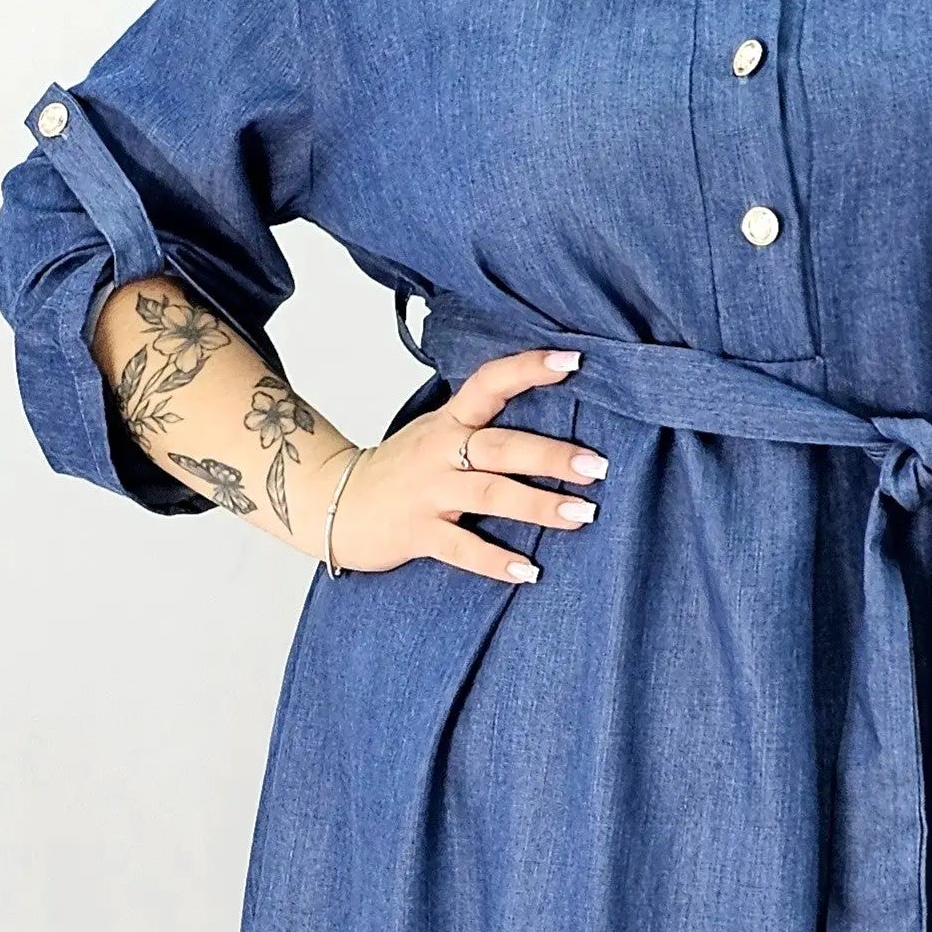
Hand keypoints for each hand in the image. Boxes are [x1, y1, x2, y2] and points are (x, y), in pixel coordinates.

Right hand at [326, 347, 607, 583]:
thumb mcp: (436, 435)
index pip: (490, 383)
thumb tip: (548, 425)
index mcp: (449, 422)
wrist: (334, 504)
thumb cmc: (399, 471)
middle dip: (552, 456)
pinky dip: (496, 561)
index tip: (573, 360)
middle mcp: (441, 452)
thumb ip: (480, 427)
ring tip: (583, 515)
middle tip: (597, 466)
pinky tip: (528, 571)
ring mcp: (428, 493)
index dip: (529, 369)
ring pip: (490, 495)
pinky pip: (462, 549)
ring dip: (539, 505)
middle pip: (502, 447)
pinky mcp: (417, 533)